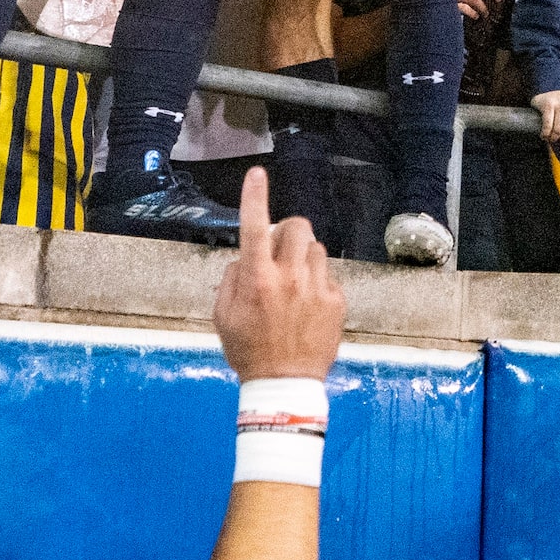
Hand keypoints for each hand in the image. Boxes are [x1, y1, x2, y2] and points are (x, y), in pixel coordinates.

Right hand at [213, 168, 347, 381]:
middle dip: (287, 230)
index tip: (257, 174)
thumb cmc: (248, 350)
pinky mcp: (336, 300)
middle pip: (297, 226)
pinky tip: (308, 305)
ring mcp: (316, 288)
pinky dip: (317, 281)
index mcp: (257, 279)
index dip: (255, 197)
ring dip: (302, 256)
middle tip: (278, 249)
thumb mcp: (223, 316)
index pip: (254, 227)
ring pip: (315, 248)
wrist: (284, 385)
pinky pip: (328, 275)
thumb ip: (232, 279)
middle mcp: (289, 277)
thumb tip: (245, 257)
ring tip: (294, 282)